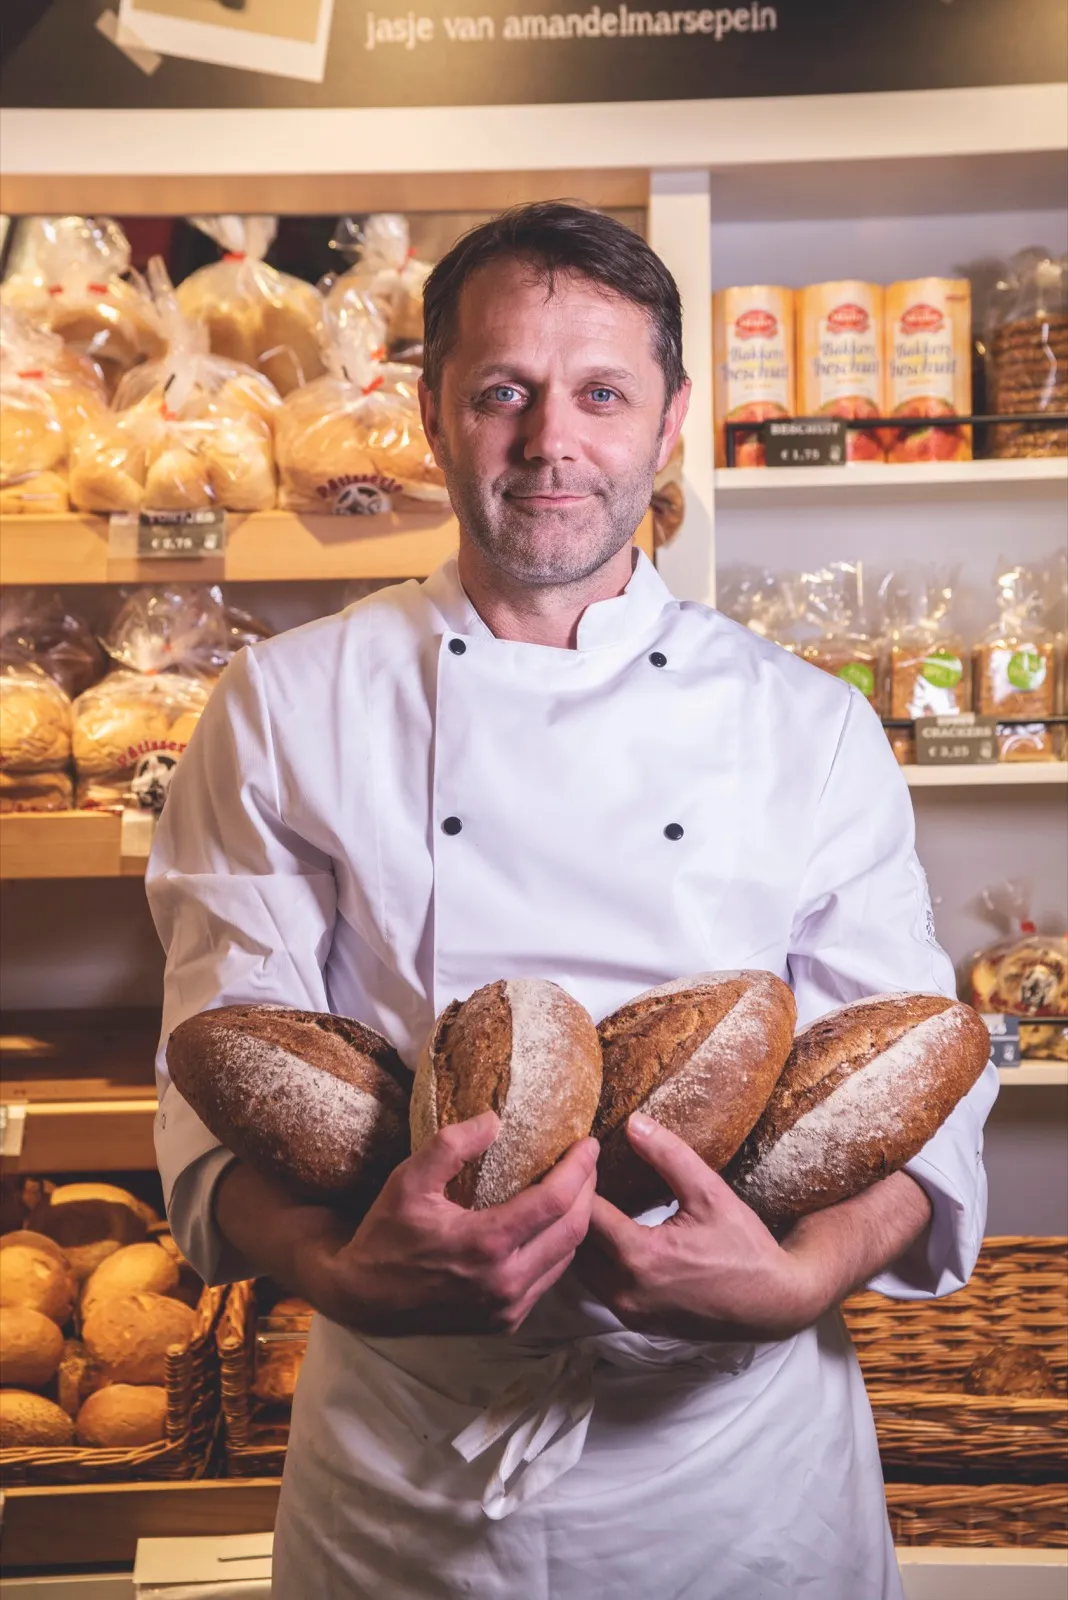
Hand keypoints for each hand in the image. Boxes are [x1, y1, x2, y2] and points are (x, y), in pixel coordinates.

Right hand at [307, 1113, 598, 1336]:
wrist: (363, 1300)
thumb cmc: (386, 1236)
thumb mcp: (408, 1180)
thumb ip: (452, 1146)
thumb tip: (495, 1119)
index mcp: (487, 1244)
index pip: (555, 1201)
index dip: (579, 1169)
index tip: (588, 1143)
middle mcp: (506, 1281)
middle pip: (573, 1230)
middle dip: (588, 1190)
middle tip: (586, 1161)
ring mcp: (508, 1308)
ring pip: (566, 1258)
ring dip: (577, 1220)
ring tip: (574, 1188)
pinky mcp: (505, 1322)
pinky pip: (548, 1280)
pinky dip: (558, 1248)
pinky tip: (550, 1225)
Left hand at [575, 1114, 834, 1340]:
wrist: (773, 1305)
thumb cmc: (745, 1247)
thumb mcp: (710, 1192)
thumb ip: (668, 1155)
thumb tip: (632, 1122)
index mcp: (641, 1257)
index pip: (587, 1212)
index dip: (581, 1180)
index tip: (583, 1156)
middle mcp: (626, 1291)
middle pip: (576, 1244)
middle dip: (574, 1209)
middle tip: (576, 1176)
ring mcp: (628, 1312)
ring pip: (582, 1269)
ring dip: (581, 1237)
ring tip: (588, 1201)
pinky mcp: (636, 1323)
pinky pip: (598, 1287)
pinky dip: (595, 1259)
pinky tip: (607, 1234)